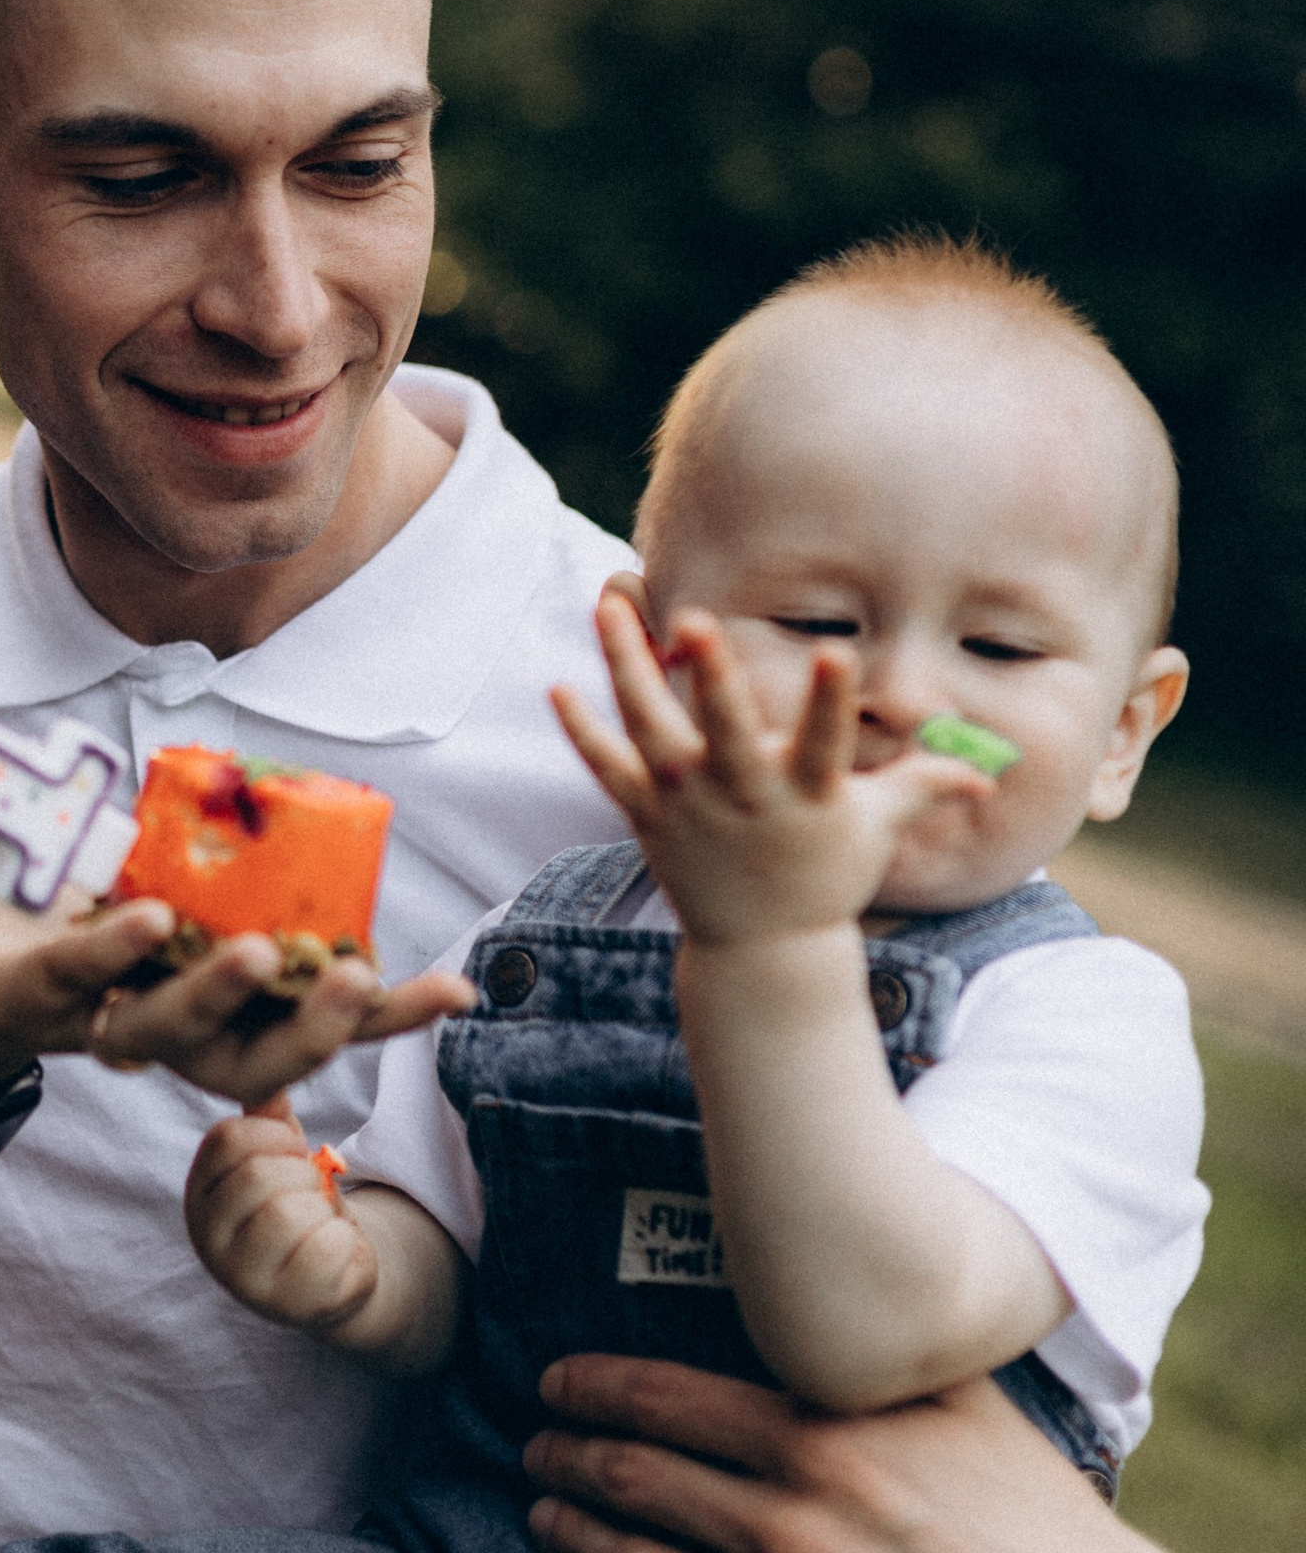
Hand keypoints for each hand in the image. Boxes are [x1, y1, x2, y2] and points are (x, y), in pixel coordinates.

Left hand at [0, 896, 469, 1112]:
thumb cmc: (73, 946)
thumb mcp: (162, 909)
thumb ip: (224, 882)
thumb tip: (305, 808)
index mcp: (210, 1023)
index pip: (309, 1033)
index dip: (384, 1021)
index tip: (457, 991)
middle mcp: (164, 1043)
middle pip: (252, 1060)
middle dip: (315, 1028)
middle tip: (367, 979)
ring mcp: (94, 1027)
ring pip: (164, 1032)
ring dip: (217, 995)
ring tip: (264, 953)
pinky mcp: (27, 997)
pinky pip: (75, 975)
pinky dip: (113, 947)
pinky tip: (152, 916)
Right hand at [186, 1105, 377, 1336]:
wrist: (336, 1273)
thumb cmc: (303, 1205)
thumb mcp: (281, 1157)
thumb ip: (269, 1119)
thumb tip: (264, 1075)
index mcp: (200, 1194)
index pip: (226, 1140)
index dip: (275, 1135)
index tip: (293, 1151)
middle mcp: (207, 1239)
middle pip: (258, 1176)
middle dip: (302, 1175)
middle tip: (310, 1194)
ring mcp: (242, 1279)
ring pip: (287, 1214)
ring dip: (322, 1209)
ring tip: (319, 1222)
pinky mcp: (286, 1306)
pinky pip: (325, 1250)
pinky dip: (344, 1242)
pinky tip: (335, 1252)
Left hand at [520, 1355, 1217, 1552]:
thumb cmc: (1031, 1518)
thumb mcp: (956, 1405)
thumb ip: (866, 1361)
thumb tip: (799, 1295)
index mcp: (825, 1441)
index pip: (665, 1400)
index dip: (592, 1388)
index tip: (554, 1382)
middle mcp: (793, 1527)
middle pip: (633, 1481)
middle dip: (568, 1456)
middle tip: (536, 1443)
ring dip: (568, 1535)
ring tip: (539, 1510)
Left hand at [551, 588, 984, 946]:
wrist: (763, 951)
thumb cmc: (824, 875)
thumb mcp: (877, 830)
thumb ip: (924, 785)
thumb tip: (994, 770)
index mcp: (807, 796)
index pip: (827, 740)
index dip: (833, 699)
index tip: (841, 651)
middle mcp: (744, 798)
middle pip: (726, 731)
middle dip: (712, 677)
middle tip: (696, 620)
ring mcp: (689, 808)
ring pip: (652, 729)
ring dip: (627, 666)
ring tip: (609, 601)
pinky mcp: (648, 820)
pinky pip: (608, 770)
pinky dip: (583, 734)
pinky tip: (559, 687)